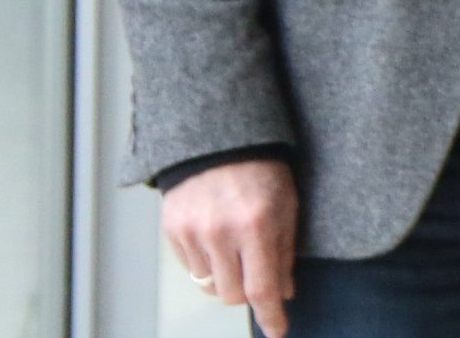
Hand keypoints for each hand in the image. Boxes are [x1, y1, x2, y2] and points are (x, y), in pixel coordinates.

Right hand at [161, 159, 297, 337]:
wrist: (218, 141)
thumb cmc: (262, 171)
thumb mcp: (287, 206)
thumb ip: (284, 253)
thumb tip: (282, 295)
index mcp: (256, 225)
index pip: (262, 288)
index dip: (271, 315)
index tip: (278, 331)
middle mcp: (220, 232)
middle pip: (232, 295)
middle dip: (248, 293)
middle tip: (257, 273)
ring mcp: (192, 233)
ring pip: (210, 285)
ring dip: (226, 277)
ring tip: (236, 247)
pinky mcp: (172, 231)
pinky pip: (192, 268)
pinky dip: (207, 264)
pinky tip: (217, 237)